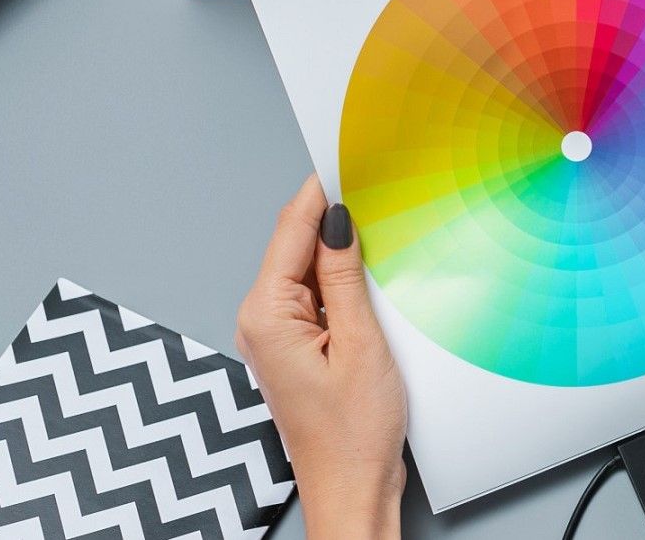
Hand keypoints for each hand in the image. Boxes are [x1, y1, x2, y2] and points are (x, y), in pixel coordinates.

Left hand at [236, 176, 406, 539]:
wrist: (352, 489)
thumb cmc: (353, 434)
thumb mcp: (361, 343)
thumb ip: (344, 277)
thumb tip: (338, 220)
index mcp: (266, 315)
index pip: (291, 230)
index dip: (318, 191)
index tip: (345, 156)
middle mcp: (261, 320)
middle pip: (297, 245)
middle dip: (334, 216)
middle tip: (378, 185)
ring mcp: (277, 334)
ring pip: (310, 268)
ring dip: (342, 249)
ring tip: (383, 226)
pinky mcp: (298, 345)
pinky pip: (317, 294)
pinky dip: (343, 279)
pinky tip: (372, 274)